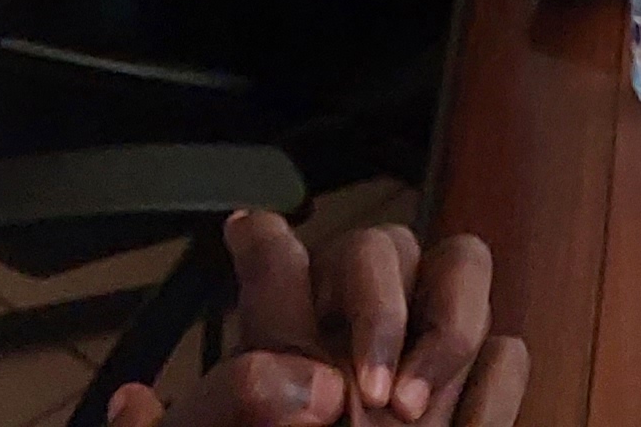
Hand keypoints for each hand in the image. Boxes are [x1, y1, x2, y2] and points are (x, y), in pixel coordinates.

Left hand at [109, 213, 528, 426]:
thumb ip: (192, 422)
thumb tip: (132, 399)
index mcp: (288, 339)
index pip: (273, 258)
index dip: (262, 242)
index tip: (245, 231)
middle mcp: (360, 332)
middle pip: (380, 246)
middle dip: (380, 307)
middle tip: (368, 397)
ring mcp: (431, 358)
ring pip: (462, 265)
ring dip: (447, 330)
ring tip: (412, 414)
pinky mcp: (485, 396)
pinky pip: (509, 352)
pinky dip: (490, 389)